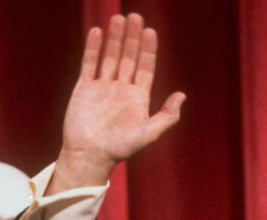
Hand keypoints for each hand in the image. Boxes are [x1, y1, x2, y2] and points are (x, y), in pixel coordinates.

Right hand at [50, 14, 186, 194]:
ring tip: (118, 18)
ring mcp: (102, 87)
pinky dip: (93, 48)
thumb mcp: (149, 134)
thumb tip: (182, 95)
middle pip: (128, 57)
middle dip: (132, 37)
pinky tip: (98, 32)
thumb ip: (167, 116)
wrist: (89, 156)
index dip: (148, 49)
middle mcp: (121, 89)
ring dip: (115, 38)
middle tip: (135, 16)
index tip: (150, 31)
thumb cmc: (120, 149)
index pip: (145, 67)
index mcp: (138, 98)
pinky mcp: (84, 88)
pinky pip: (90, 64)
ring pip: (110, 57)